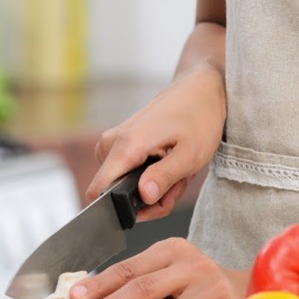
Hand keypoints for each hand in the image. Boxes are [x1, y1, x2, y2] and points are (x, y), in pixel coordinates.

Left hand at [69, 237, 247, 298]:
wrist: (239, 292)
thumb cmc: (189, 288)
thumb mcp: (163, 278)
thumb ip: (132, 285)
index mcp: (172, 250)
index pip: (128, 268)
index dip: (99, 284)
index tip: (74, 297)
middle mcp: (192, 263)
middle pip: (141, 288)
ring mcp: (211, 286)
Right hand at [86, 63, 225, 221]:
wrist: (199, 88)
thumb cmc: (199, 117)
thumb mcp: (191, 154)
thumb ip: (164, 177)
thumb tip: (143, 197)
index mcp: (125, 146)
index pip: (98, 192)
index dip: (123, 209)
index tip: (154, 204)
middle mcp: (111, 143)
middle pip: (118, 194)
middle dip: (152, 198)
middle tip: (179, 182)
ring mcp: (114, 143)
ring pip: (127, 186)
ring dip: (157, 187)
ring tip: (179, 168)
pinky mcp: (120, 144)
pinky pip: (130, 174)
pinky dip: (154, 177)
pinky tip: (171, 163)